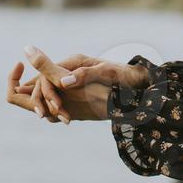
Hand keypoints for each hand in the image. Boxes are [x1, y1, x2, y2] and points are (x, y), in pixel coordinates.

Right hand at [5, 47, 150, 123]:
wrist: (139, 85)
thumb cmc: (126, 76)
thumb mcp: (108, 73)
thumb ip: (86, 74)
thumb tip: (64, 81)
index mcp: (74, 63)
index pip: (47, 75)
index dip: (45, 92)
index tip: (53, 107)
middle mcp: (69, 71)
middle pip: (43, 85)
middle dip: (44, 102)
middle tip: (59, 118)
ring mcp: (71, 84)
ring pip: (47, 94)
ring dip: (49, 107)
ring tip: (64, 120)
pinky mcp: (76, 95)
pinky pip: (56, 102)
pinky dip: (55, 110)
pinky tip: (62, 119)